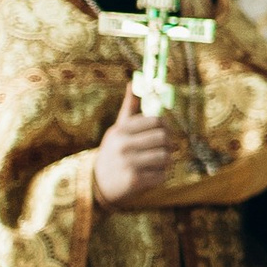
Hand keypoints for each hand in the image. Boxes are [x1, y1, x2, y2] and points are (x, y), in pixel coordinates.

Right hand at [93, 84, 181, 207]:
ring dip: (166, 161)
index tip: (165, 131)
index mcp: (121, 130)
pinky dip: (160, 176)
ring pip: (165, 156)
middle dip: (169, 143)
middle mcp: (123, 145)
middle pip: (163, 138)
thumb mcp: (117, 130)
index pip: (156, 120)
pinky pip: (162, 175)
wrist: (97, 184)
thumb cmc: (113, 153)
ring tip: (159, 162)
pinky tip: (151, 175)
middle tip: (166, 147)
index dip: (166, 126)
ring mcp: (128, 163)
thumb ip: (129, 108)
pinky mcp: (134, 180)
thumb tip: (133, 82)